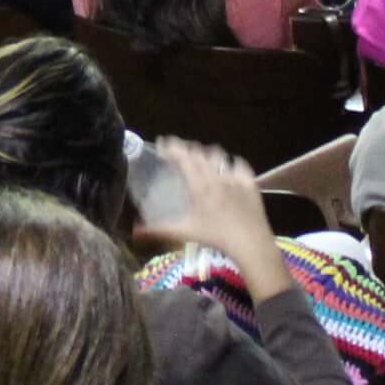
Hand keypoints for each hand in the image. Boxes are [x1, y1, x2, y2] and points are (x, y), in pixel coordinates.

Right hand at [134, 139, 280, 279]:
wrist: (250, 242)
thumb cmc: (215, 237)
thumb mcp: (185, 232)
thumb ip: (159, 230)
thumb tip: (135, 232)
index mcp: (199, 185)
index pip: (183, 157)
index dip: (172, 147)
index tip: (162, 142)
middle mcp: (216, 176)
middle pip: (199, 153)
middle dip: (187, 149)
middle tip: (178, 153)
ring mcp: (235, 177)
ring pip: (219, 156)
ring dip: (208, 154)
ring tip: (202, 159)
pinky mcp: (249, 183)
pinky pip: (239, 164)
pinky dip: (231, 164)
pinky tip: (229, 168)